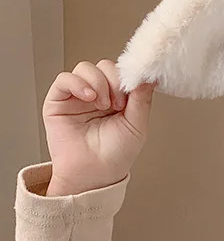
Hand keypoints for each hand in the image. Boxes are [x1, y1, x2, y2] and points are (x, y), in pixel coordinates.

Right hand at [42, 59, 156, 194]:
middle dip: (114, 81)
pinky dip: (78, 83)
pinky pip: (65, 79)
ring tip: (103, 106)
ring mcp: (78, 96)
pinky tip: (89, 98)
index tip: (132, 94)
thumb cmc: (116, 154)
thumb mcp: (137, 125)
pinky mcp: (59, 100)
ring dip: (98, 83)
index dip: (127, 78)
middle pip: (104, 66)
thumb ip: (142, 99)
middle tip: (118, 104)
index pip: (122, 72)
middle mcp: (98, 94)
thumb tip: (148, 75)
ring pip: (85, 68)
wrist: (95, 173)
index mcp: (119, 98)